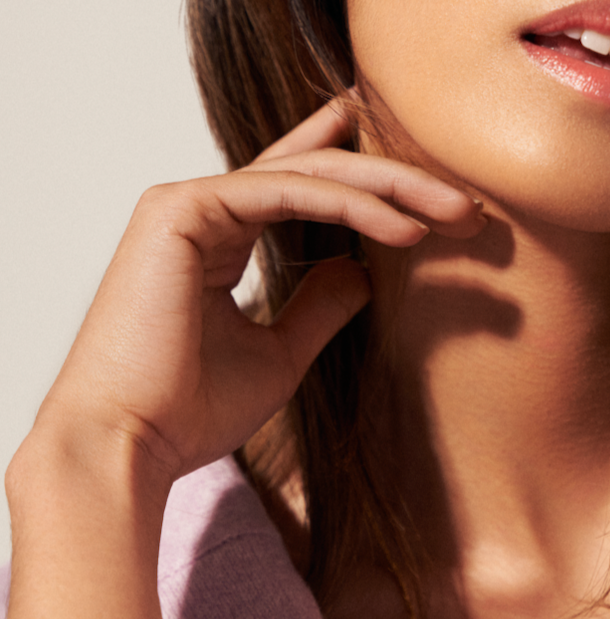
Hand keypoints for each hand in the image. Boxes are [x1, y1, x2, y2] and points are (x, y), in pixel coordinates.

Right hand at [28, 98, 482, 493]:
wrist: (130, 448)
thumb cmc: (190, 413)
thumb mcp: (280, 354)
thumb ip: (319, 305)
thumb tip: (364, 270)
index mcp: (216, 237)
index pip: (302, 184)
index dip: (372, 178)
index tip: (440, 191)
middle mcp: (200, 209)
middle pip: (319, 170)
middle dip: (401, 181)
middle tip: (468, 204)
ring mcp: (187, 201)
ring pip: (311, 173)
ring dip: (393, 189)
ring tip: (456, 214)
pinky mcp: (181, 207)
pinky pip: (287, 191)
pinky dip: (352, 206)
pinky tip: (404, 230)